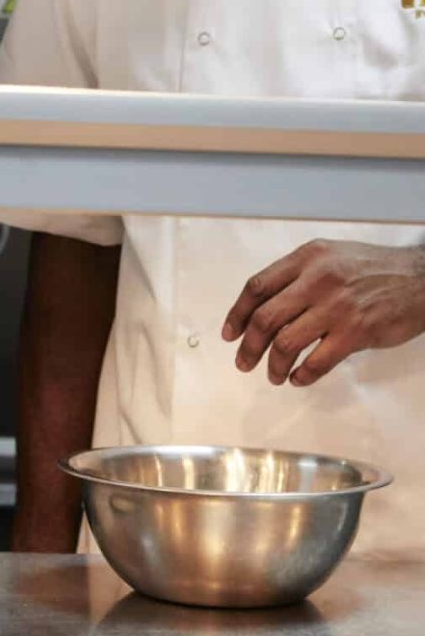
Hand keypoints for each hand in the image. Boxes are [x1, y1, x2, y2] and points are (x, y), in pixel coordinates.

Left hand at [222, 240, 424, 387]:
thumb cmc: (374, 269)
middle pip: (265, 318)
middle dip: (248, 346)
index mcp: (306, 258)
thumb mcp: (330, 257)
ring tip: (272, 375)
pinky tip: (298, 378)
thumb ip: (297, 276)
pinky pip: (317, 361)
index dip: (237, 313)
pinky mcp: (356, 331)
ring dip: (272, 365)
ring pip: (286, 342)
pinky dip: (302, 375)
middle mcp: (317, 280)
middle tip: (243, 361)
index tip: (230, 333)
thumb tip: (264, 306)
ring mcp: (336, 306)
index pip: (257, 287)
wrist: (420, 279)